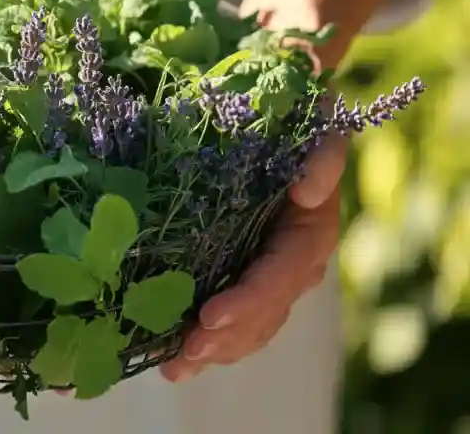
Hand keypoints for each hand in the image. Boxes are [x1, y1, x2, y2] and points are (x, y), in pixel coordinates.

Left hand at [159, 133, 346, 381]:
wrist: (278, 127)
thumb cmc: (295, 126)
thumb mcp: (316, 129)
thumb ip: (322, 154)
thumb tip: (309, 190)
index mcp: (308, 236)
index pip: (279, 277)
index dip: (248, 301)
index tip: (209, 316)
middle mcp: (291, 266)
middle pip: (261, 314)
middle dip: (223, 339)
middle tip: (183, 354)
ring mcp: (266, 278)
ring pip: (246, 328)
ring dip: (211, 351)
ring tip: (174, 368)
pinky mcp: (240, 279)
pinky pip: (230, 321)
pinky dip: (204, 342)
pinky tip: (172, 361)